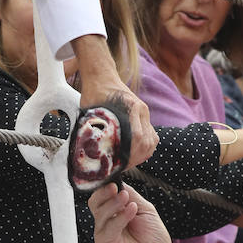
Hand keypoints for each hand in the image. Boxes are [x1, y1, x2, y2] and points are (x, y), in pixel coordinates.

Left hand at [72, 35, 158, 166]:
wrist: (101, 76)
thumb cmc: (93, 93)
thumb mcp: (90, 112)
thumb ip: (92, 129)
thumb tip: (90, 151)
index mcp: (130, 108)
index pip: (136, 138)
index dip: (128, 154)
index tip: (118, 164)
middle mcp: (141, 110)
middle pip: (146, 142)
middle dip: (135, 158)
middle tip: (121, 167)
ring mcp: (144, 112)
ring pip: (152, 141)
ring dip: (141, 154)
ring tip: (127, 163)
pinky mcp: (144, 115)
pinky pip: (152, 136)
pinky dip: (145, 147)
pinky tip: (134, 154)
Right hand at [90, 183, 174, 242]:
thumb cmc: (154, 237)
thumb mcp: (144, 209)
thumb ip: (131, 196)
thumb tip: (118, 183)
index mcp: (115, 212)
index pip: (103, 196)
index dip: (106, 187)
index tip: (114, 180)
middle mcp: (107, 222)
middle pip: (95, 202)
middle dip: (104, 193)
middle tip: (115, 188)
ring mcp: (104, 233)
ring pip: (100, 213)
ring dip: (114, 203)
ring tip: (127, 199)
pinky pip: (108, 227)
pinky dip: (120, 217)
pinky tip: (132, 210)